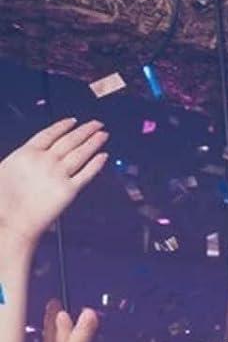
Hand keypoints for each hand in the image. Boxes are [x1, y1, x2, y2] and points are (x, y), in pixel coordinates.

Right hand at [0, 118, 108, 253]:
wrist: (11, 220)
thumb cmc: (4, 199)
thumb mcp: (6, 168)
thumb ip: (23, 159)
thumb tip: (29, 155)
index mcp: (27, 152)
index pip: (49, 133)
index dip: (63, 126)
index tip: (73, 121)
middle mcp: (45, 160)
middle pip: (69, 141)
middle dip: (84, 131)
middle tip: (97, 124)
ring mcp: (59, 174)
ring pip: (80, 153)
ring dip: (93, 142)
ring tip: (103, 134)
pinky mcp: (69, 190)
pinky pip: (87, 174)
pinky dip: (96, 164)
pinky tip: (104, 156)